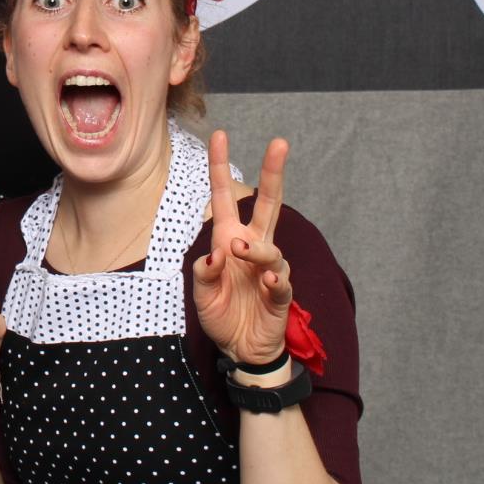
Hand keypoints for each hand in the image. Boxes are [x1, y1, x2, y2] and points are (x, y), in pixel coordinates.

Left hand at [191, 132, 292, 367]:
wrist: (240, 349)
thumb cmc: (222, 313)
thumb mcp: (201, 293)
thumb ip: (204, 272)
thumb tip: (218, 254)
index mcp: (228, 238)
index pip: (224, 196)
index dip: (220, 166)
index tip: (219, 135)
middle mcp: (252, 246)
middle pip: (268, 203)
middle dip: (273, 173)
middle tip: (279, 144)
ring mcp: (270, 269)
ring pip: (270, 247)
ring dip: (256, 247)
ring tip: (240, 249)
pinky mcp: (281, 294)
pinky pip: (281, 281)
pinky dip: (274, 279)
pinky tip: (267, 281)